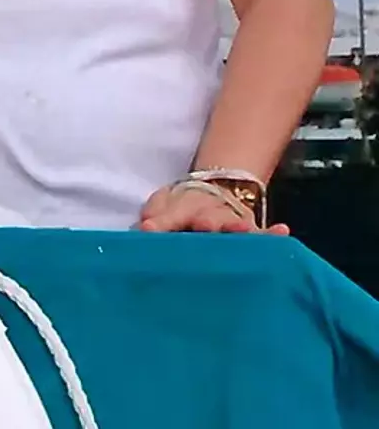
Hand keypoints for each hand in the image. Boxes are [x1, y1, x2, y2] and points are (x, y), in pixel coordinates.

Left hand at [138, 182, 287, 233]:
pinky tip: (282, 231)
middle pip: (209, 220)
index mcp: (185, 210)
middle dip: (206, 223)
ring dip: (238, 228)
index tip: (152, 228)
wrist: (216, 192)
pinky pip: (263, 236)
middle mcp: (210, 218)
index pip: (173, 216)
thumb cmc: (185, 206)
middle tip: (203, 225)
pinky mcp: (251, 236)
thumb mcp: (165, 204)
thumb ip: (157, 215)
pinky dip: (271, 234)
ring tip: (242, 228)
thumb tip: (145, 228)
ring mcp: (232, 226)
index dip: (164, 222)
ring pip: (236, 227)